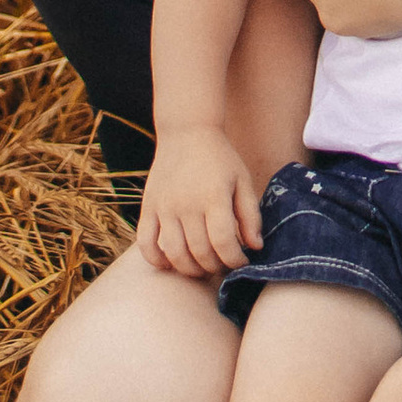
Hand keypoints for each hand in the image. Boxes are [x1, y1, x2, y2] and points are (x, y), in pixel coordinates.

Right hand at [138, 123, 264, 279]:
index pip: (224, 243)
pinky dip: (157, 261)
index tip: (242, 261)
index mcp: (213, 196)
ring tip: (203, 267)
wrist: (186, 131)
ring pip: (175, 254)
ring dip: (191, 270)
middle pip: (201, 253)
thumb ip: (250, 215)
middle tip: (223, 264)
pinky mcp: (149, 207)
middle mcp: (187, 204)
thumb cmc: (219, 158)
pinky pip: (146, 244)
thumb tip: (255, 247)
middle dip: (216, 267)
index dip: (235, 260)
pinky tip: (171, 263)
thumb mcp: (242, 180)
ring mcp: (165, 207)